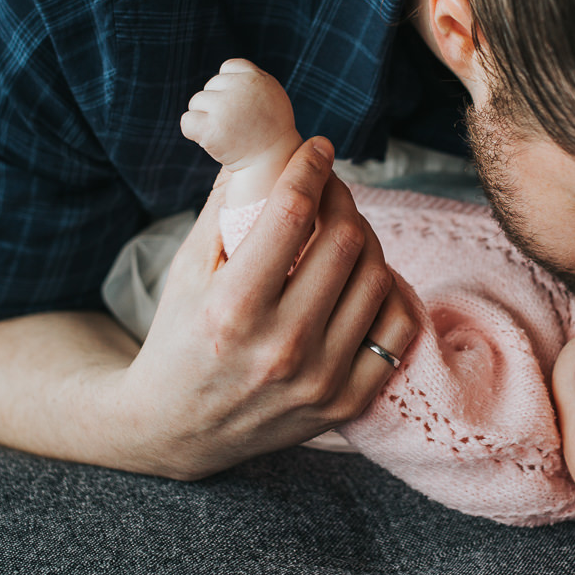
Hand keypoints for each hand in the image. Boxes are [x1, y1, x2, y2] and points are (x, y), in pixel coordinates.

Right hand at [117, 137, 418, 478]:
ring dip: (367, 242)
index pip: (292, 213)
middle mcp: (281, 346)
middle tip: (331, 190)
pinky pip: (398, 330)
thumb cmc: (179, 338)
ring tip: (344, 232)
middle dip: (342, 198)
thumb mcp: (186, 270)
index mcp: (233, 308)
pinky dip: (390, 294)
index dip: (311, 167)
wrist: (176, 430)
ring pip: (378, 278)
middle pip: (346, 240)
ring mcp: (319, 379)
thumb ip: (225, 206)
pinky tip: (366, 278)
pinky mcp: (345, 403)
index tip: (317, 148)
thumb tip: (263, 145)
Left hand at [180, 58, 297, 169]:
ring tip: (226, 133)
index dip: (228, 87)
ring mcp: (226, 107)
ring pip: (196, 102)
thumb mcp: (270, 97)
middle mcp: (242, 88)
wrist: (272, 163)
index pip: (228, 67)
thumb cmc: (269, 131)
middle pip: (210, 86)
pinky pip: (187, 121)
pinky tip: (211, 140)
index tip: (240, 106)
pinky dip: (193, 132)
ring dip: (205, 118)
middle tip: (236, 125)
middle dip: (216, 104)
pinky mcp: (212, 128)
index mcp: (258, 79)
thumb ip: (249, 82)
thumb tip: (221, 76)